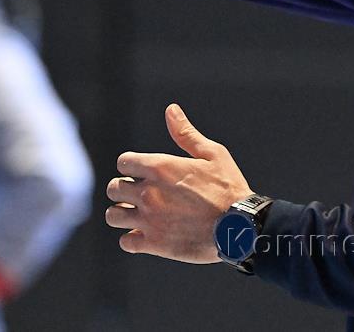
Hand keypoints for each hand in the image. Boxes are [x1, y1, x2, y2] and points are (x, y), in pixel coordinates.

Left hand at [105, 103, 253, 263]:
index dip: (131, 167)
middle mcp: (149, 192)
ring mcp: (149, 219)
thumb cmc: (229, 188)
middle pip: (114, 188)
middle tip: (138, 195)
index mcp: (159, 167)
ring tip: (135, 216)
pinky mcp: (154, 243)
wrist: (241, 228)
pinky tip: (144, 236)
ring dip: (122, 214)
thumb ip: (186, 133)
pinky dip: (132, 240)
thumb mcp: (212, 154)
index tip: (141, 173)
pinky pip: (126, 242)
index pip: (123, 163)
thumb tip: (171, 110)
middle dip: (123, 190)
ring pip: (113, 216)